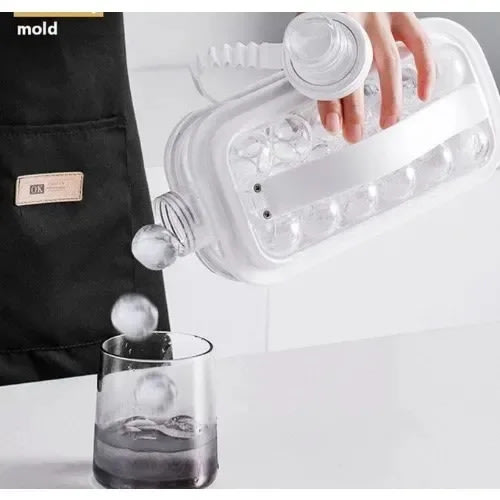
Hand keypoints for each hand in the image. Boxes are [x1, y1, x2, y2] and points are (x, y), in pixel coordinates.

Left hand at [318, 12, 435, 142]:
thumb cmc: (330, 17)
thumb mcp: (318, 42)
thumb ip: (322, 74)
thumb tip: (333, 119)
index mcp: (325, 30)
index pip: (325, 74)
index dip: (329, 103)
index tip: (333, 126)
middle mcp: (353, 22)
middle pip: (354, 71)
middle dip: (354, 108)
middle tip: (355, 134)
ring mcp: (379, 17)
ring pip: (387, 62)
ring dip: (389, 97)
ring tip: (388, 123)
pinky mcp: (401, 13)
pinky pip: (419, 42)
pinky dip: (424, 68)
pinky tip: (423, 93)